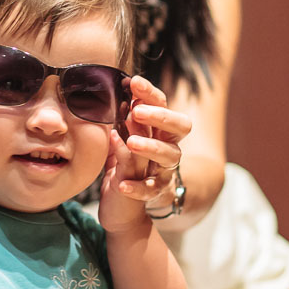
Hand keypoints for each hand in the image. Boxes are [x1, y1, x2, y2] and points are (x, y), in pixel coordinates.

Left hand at [113, 75, 191, 203]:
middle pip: (180, 126)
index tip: (133, 82)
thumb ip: (121, 118)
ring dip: (152, 146)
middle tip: (136, 111)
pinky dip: (138, 187)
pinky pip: (151, 190)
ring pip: (169, 156)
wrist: (129, 206)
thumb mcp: (124, 137)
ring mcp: (164, 170)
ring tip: (131, 142)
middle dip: (161, 116)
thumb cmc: (128, 162)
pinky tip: (122, 184)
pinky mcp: (156, 193)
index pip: (162, 104)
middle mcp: (168, 146)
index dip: (150, 93)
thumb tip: (108, 92)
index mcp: (160, 129)